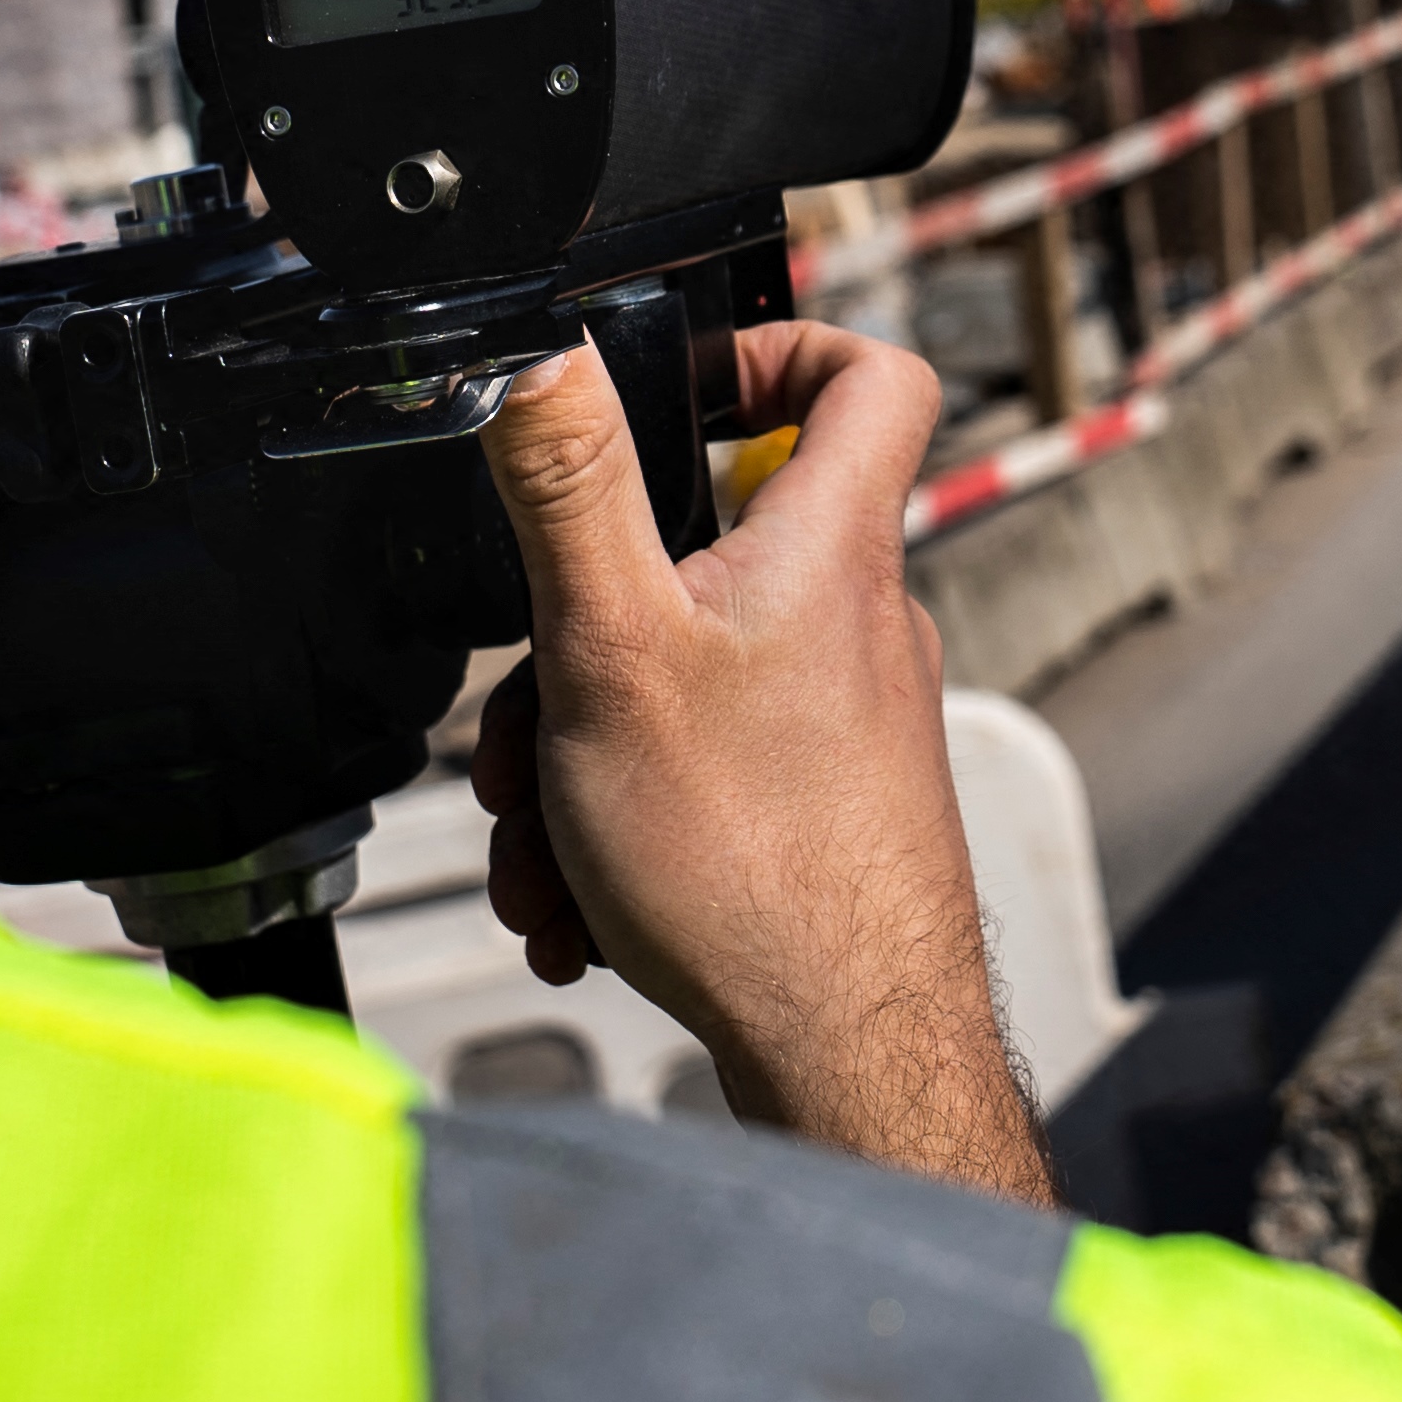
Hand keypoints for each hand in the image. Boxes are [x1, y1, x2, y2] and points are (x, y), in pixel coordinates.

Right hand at [469, 321, 1048, 1203]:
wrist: (848, 1053)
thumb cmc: (753, 865)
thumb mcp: (613, 648)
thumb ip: (570, 488)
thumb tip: (542, 351)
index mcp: (829, 549)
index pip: (870, 374)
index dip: (780, 348)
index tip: (688, 391)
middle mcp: (859, 624)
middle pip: (708, 565)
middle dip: (581, 644)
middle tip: (531, 727)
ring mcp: (850, 723)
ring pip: (684, 689)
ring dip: (582, 764)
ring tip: (545, 851)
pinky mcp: (831, 809)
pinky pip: (706, 780)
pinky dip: (628, 830)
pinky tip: (584, 910)